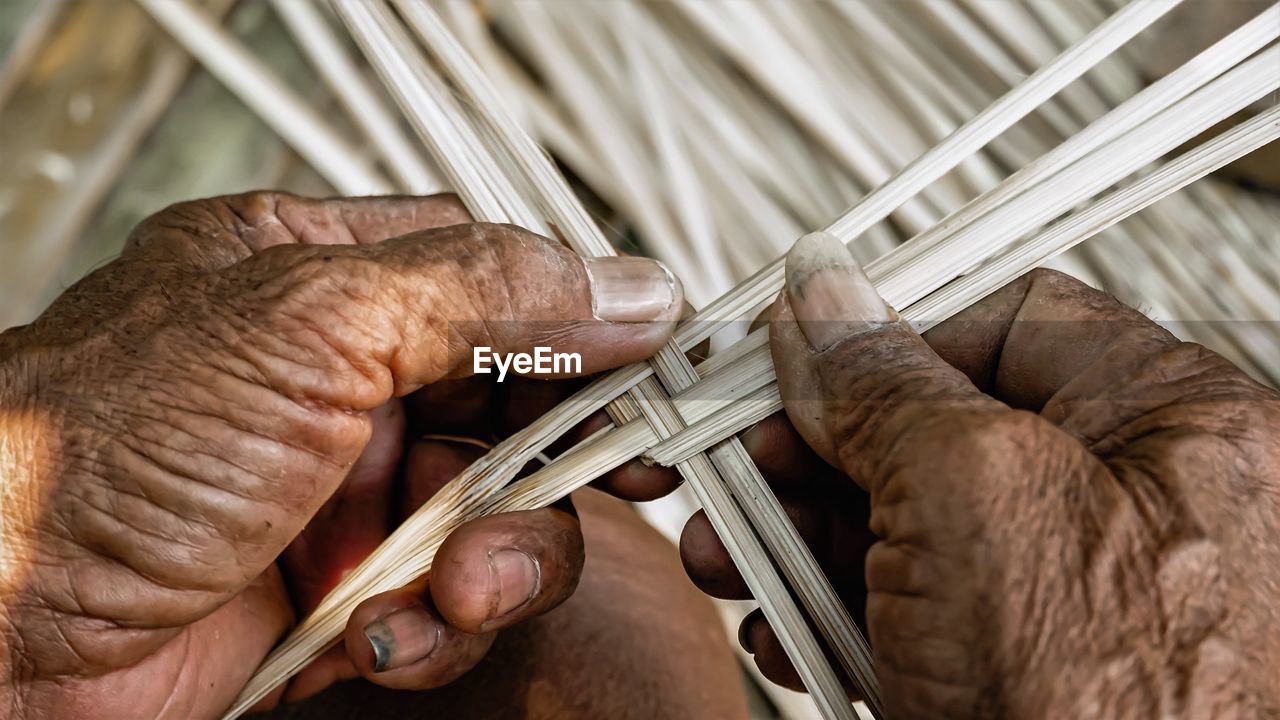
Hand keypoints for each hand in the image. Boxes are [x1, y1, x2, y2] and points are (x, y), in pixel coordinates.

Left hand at [0, 192, 684, 717]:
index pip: (498, 277)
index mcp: (321, 277)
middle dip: (549, 462)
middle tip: (598, 481)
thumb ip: (484, 291)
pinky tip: (386, 633)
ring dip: (498, 559)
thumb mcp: (310, 322)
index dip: (584, 322)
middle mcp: (340, 381)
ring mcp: (345, 490)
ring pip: (502, 513)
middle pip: (519, 404)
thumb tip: (626, 287)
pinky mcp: (344, 589)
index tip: (656, 363)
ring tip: (449, 583)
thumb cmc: (96, 448)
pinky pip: (453, 603)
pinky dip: (439, 627)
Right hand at [682, 233, 1279, 717]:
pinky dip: (840, 613)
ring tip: (728, 554)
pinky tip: (788, 629)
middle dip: (816, 451)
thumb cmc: (1109, 711)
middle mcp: (1138, 503)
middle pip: (938, 427)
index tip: (785, 357)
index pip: (1008, 316)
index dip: (882, 331)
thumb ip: (885, 379)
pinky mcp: (1024, 668)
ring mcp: (1077, 596)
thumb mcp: (972, 496)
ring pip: (913, 524)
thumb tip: (819, 294)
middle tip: (734, 467)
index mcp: (1176, 424)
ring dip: (804, 536)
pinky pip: (920, 609)